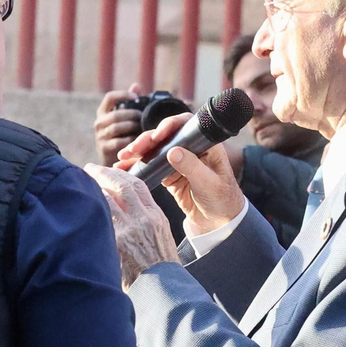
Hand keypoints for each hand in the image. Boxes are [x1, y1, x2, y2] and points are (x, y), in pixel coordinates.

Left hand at [85, 165, 180, 287]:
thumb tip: (127, 213)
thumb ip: (147, 223)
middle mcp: (143, 218)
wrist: (162, 290)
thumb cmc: (160, 271)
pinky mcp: (115, 242)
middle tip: (88, 169)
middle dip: (103, 173)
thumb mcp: (161, 240)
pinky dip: (88, 208)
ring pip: (107, 197)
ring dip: (92, 188)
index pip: (137, 185)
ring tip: (79, 183)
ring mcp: (129, 229)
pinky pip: (99, 218)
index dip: (120, 175)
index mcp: (156, 217)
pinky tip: (77, 205)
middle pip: (121, 185)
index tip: (109, 172)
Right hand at [94, 86, 146, 165]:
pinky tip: (139, 140)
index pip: (110, 97)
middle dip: (132, 115)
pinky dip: (131, 141)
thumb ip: (130, 102)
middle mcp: (99, 123)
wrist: (113, 160)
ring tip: (144, 128)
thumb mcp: (124, 118)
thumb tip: (136, 85)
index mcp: (103, 112)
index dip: (123, 94)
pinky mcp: (104, 149)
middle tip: (144, 117)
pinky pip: (119, 142)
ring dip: (132, 127)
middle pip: (116, 114)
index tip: (136, 97)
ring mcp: (100, 136)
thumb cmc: (122, 136)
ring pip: (117, 128)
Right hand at [114, 114, 245, 235]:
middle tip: (134, 149)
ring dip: (139, 152)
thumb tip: (172, 151)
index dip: (170, 126)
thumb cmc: (222, 199)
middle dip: (147, 140)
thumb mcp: (209, 184)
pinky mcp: (169, 174)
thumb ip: (192, 167)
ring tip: (123, 157)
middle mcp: (190, 148)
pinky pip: (151, 167)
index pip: (186, 126)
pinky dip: (138, 166)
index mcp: (206, 145)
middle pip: (165, 136)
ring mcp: (178, 161)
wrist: (220, 221)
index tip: (157, 136)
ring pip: (155, 150)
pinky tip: (124, 168)